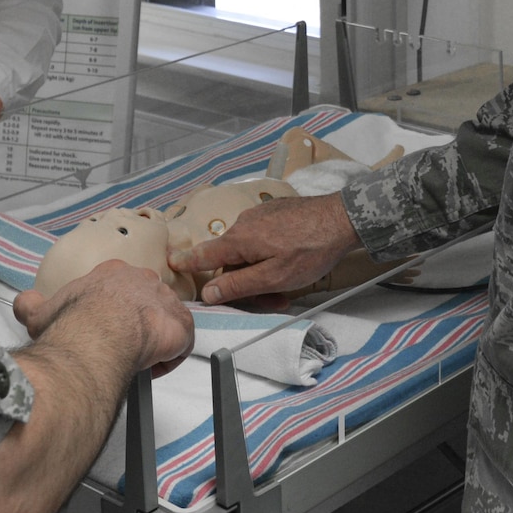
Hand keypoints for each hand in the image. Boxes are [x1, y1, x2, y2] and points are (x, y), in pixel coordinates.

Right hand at [14, 259, 194, 377]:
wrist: (96, 337)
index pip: (118, 288)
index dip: (112, 311)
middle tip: (121, 346)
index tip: (104, 329)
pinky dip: (168, 360)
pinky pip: (181, 343)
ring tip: (136, 360)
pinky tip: (150, 369)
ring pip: (165, 321)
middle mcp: (142, 279)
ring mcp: (164, 300)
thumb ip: (31, 305)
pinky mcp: (180, 324)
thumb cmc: (70, 325)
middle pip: (145, 301)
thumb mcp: (39, 313)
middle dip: (135, 324)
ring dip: (153, 341)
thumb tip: (23, 301)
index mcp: (111, 273)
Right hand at [169, 194, 362, 305]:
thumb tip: (209, 292)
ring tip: (287, 287)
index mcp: (239, 240)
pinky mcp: (277, 212)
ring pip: (250, 251)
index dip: (187, 262)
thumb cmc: (310, 250)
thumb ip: (239, 285)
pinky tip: (291, 262)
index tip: (170, 262)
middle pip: (232, 259)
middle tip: (274, 300)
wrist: (343, 219)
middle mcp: (244, 223)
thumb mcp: (274, 277)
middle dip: (246, 283)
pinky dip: (271, 255)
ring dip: (262, 271)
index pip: (204, 254)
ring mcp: (261, 215)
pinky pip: (263, 238)